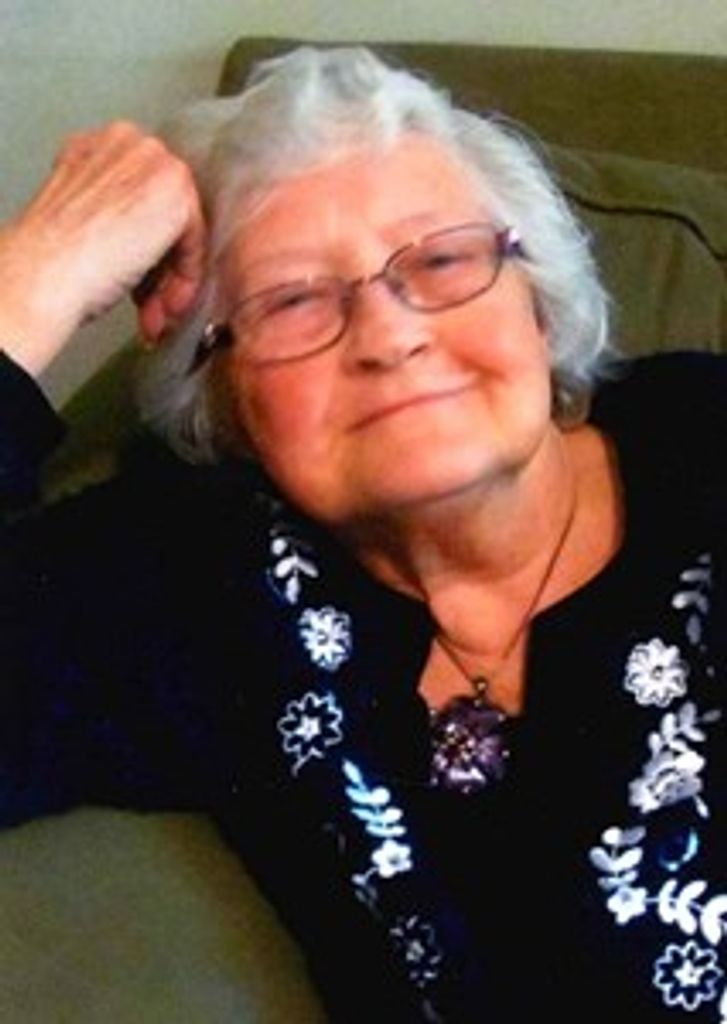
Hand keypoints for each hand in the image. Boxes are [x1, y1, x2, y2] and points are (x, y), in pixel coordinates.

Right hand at [0, 121, 205, 375]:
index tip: (142, 279)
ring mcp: (156, 163)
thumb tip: (147, 237)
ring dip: (170, 279)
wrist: (47, 270)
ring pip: (183, 230)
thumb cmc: (56, 256)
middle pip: (170, 212)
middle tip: (152, 302)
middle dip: (162, 265)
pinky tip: (165, 303)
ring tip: (156, 311)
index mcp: (104, 142)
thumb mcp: (87, 213)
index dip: (145, 244)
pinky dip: (184, 279)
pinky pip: (195, 244)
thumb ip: (120, 208)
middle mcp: (132, 142)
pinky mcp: (176, 193)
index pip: (147, 196)